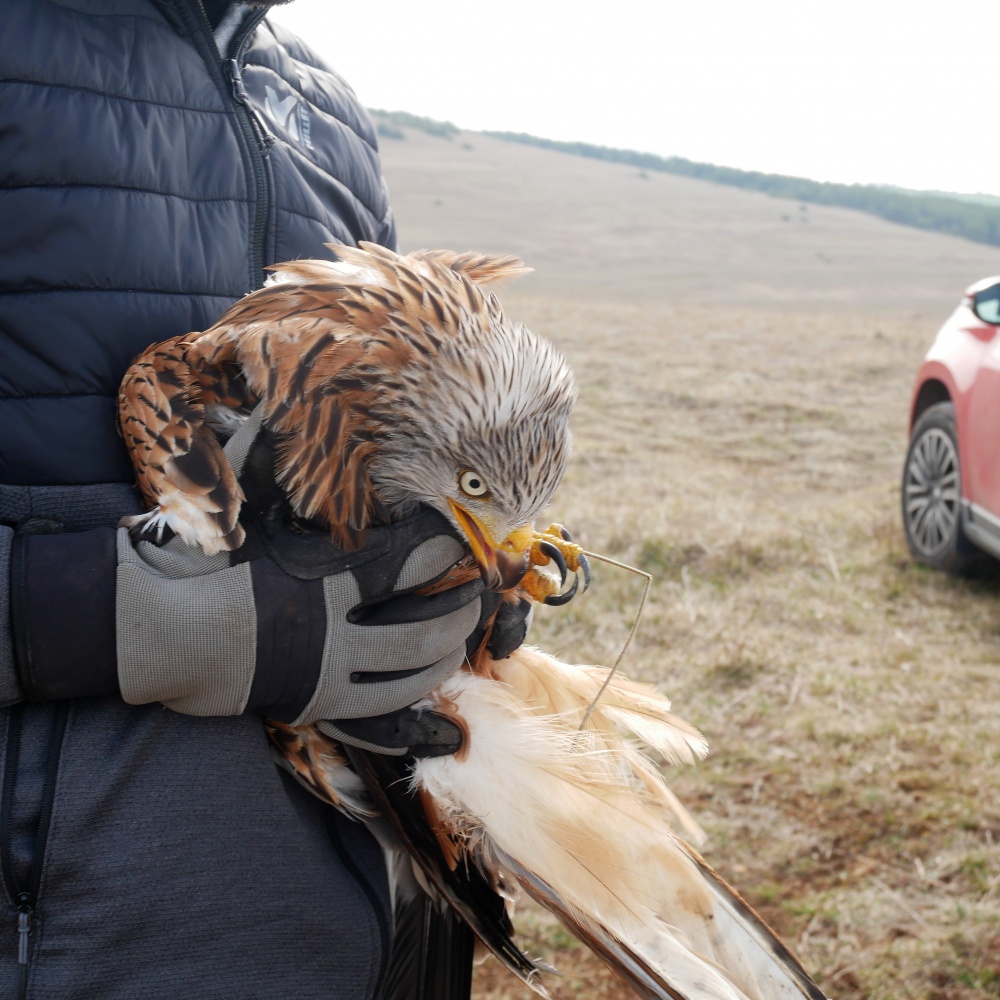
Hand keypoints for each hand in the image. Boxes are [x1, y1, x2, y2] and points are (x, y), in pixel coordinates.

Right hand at [11, 410, 529, 755]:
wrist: (149, 632)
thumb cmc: (192, 561)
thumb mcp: (234, 506)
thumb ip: (259, 459)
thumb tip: (265, 406)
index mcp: (321, 577)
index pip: (406, 562)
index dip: (445, 548)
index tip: (462, 536)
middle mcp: (332, 631)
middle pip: (423, 625)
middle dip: (461, 607)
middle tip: (477, 592)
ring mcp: (324, 675)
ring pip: (410, 674)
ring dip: (447, 653)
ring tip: (461, 635)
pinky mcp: (312, 706)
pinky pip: (380, 718)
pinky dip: (418, 712)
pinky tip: (441, 707)